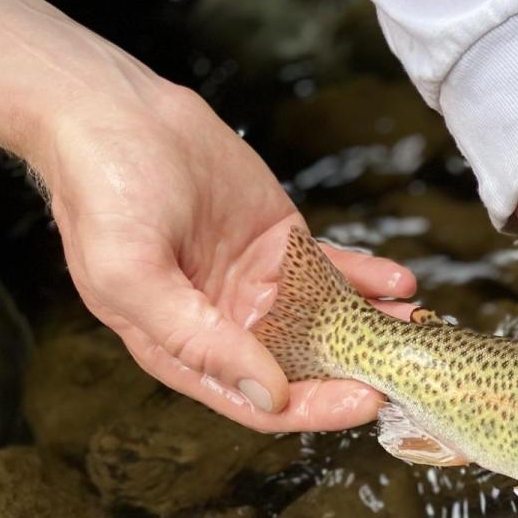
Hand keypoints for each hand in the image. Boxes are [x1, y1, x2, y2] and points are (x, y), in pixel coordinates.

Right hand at [0, 0, 415, 432]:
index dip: (314, 408)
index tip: (364, 402)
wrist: (110, 109)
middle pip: (304, 369)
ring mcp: (258, 284)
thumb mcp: (132, 277)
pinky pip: (333, 273)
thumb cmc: (102, 192)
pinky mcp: (281, 243)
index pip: (261, 400)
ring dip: (372, 329)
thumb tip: (267, 393)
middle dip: (356, 371)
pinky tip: (398, 283)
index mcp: (185, 349)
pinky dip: (367, 280)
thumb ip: (200, 342)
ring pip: (327, 323)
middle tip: (407, 367)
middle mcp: (227, 326)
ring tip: (416, 325)